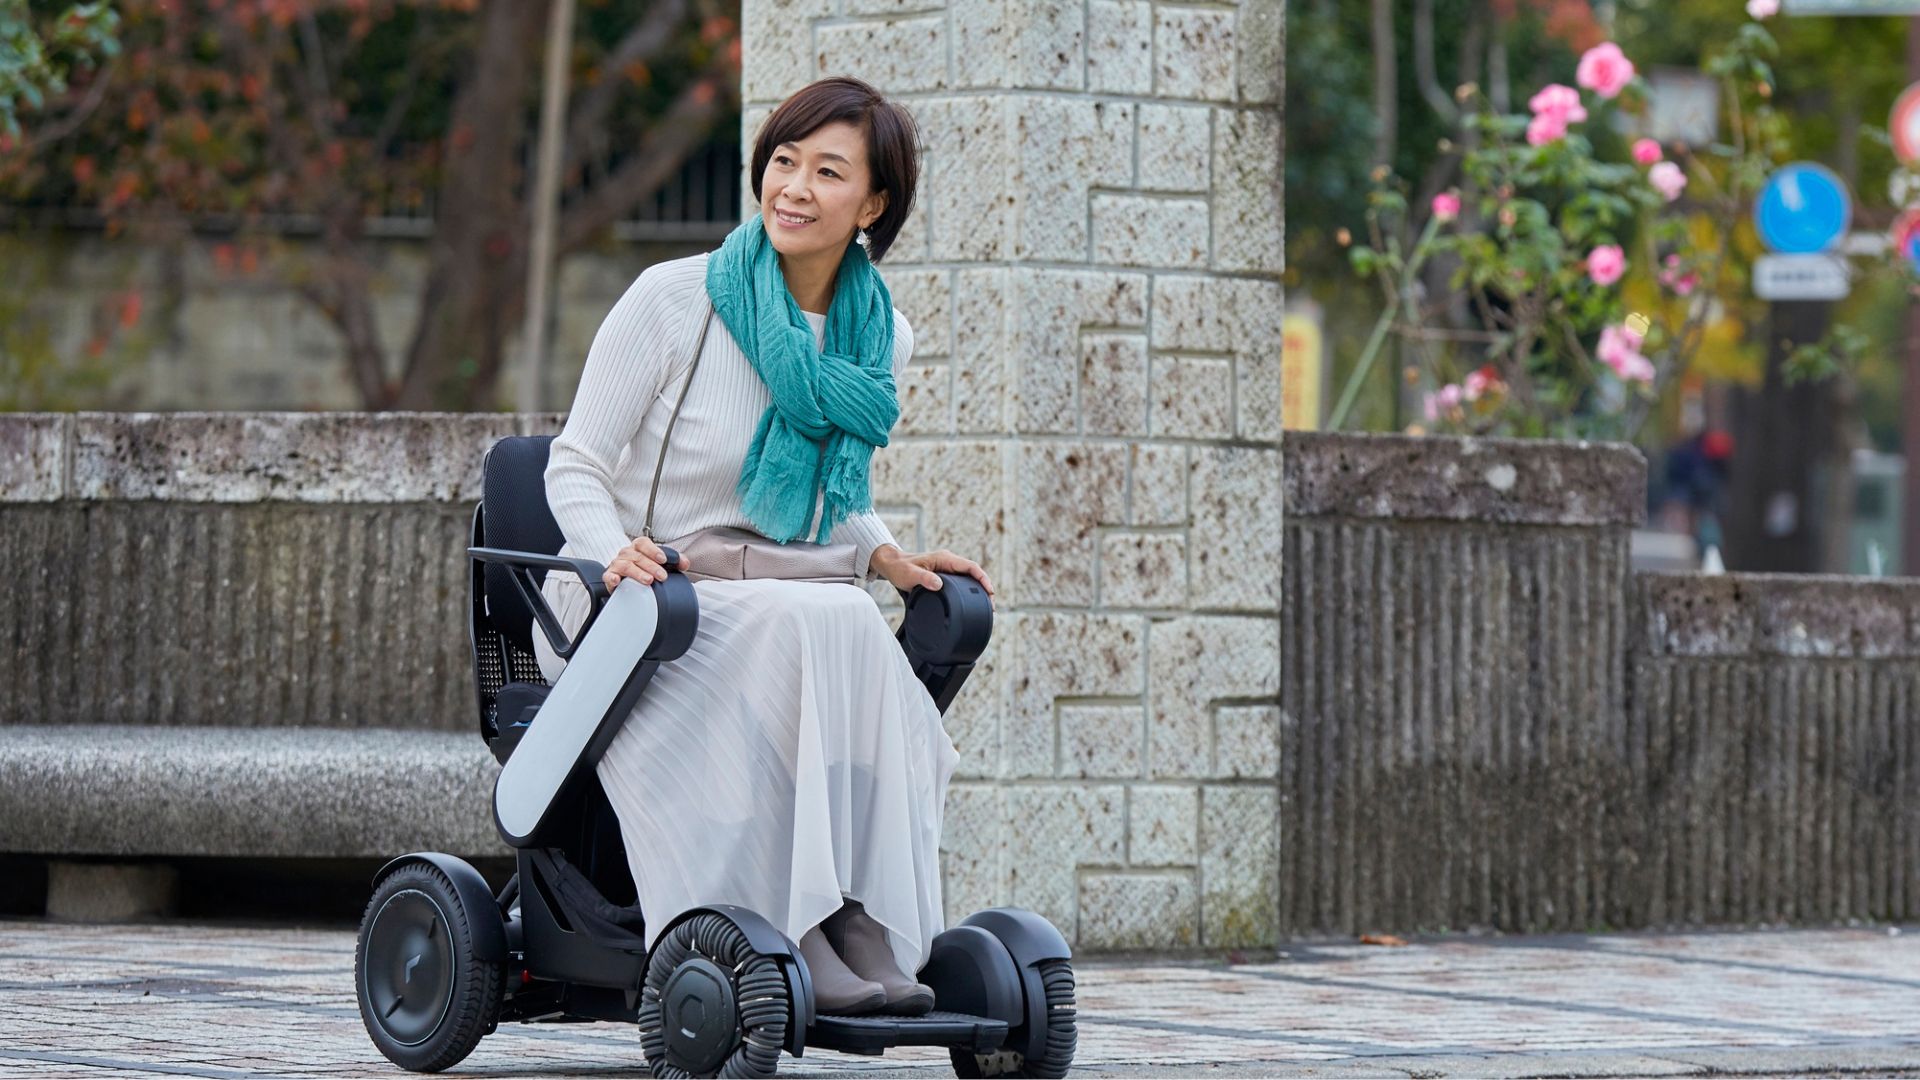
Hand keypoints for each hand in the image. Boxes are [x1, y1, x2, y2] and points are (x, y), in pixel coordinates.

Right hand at [603, 536, 686, 592]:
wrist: (625, 579)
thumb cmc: (643, 568)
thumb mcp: (660, 563)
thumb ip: (674, 561)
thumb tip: (685, 563)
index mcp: (638, 547)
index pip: (643, 542)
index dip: (653, 550)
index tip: (663, 559)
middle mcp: (627, 553)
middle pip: (637, 556)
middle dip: (651, 566)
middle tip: (662, 576)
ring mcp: (617, 564)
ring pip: (625, 565)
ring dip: (637, 573)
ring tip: (648, 581)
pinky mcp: (610, 577)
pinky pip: (608, 575)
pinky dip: (612, 577)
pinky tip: (617, 581)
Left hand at [872, 545, 994, 603]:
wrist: (891, 565)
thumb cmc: (900, 568)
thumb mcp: (910, 575)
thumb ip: (923, 579)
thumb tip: (939, 585)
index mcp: (944, 559)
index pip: (970, 566)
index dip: (983, 579)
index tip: (990, 592)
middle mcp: (948, 562)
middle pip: (974, 574)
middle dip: (985, 588)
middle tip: (991, 607)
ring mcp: (947, 569)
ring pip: (969, 578)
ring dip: (979, 591)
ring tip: (986, 607)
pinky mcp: (945, 576)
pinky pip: (962, 582)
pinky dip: (970, 592)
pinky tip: (972, 603)